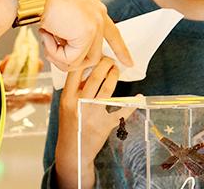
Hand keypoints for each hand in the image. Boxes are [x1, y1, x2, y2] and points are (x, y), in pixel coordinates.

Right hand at [38, 0, 132, 71]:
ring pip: (84, 61)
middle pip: (94, 55)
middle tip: (49, 50)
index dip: (120, 49)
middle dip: (70, 60)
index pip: (113, 33)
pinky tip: (46, 36)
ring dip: (60, 58)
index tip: (129, 63)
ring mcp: (95, 24)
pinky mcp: (87, 33)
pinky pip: (72, 59)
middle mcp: (99, 15)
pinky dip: (55, 54)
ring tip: (46, 41)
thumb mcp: (61, 15)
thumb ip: (70, 31)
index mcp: (94, 9)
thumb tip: (69, 54)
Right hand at [54, 57, 136, 188]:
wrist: (73, 151)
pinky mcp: (106, 125)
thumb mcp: (66, 105)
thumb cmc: (70, 125)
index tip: (94, 53)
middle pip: (96, 77)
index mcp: (68, 98)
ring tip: (117, 70)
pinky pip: (122, 111)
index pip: (76, 71)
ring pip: (108, 89)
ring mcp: (93, 115)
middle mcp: (80, 104)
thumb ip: (75, 89)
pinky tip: (138, 97)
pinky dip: (132, 104)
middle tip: (110, 59)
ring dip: (115, 76)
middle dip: (106, 64)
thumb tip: (89, 67)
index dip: (87, 59)